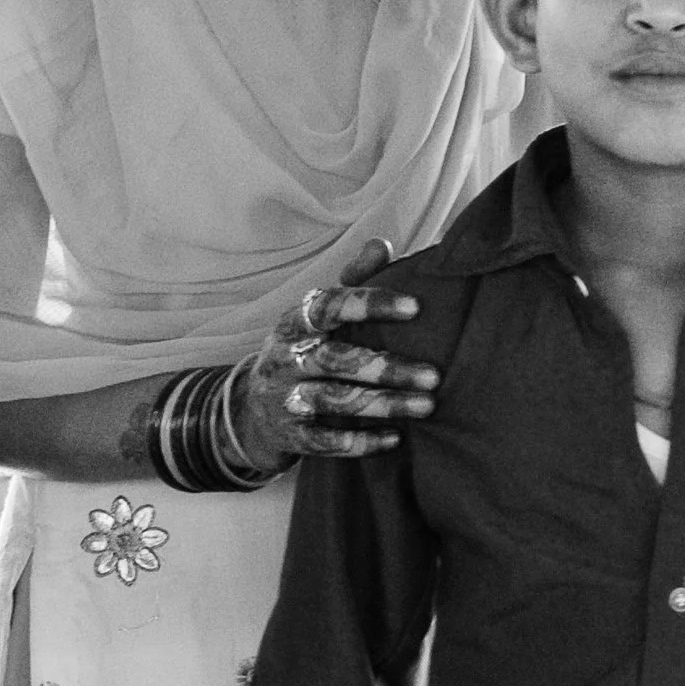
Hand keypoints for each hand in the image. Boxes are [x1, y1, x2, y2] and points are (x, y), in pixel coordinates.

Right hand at [235, 240, 439, 469]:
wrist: (250, 413)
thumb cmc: (303, 353)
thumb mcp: (316, 317)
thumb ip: (351, 282)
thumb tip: (382, 243)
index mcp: (295, 322)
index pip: (330, 306)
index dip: (371, 304)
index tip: (415, 307)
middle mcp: (286, 358)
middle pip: (337, 359)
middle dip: (387, 367)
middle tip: (434, 375)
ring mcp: (285, 398)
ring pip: (335, 401)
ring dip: (384, 404)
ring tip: (427, 406)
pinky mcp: (290, 436)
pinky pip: (326, 442)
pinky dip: (361, 442)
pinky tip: (395, 439)